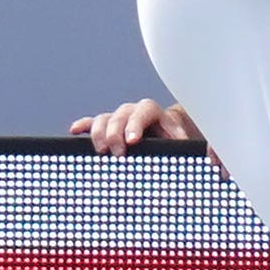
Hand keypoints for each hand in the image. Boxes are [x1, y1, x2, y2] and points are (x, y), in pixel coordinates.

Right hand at [69, 96, 200, 152]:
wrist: (165, 131)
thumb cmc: (173, 139)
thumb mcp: (179, 142)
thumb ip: (182, 147)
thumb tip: (194, 158)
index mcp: (153, 112)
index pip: (143, 112)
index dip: (136, 125)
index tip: (133, 141)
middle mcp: (133, 111)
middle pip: (120, 116)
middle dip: (116, 134)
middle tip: (117, 154)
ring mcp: (117, 117)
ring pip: (103, 118)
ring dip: (99, 134)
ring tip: (101, 151)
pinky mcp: (106, 126)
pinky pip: (91, 122)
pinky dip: (83, 126)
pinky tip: (75, 131)